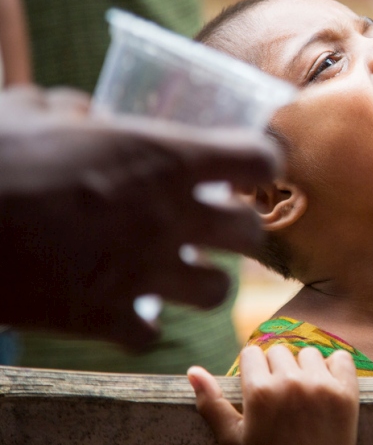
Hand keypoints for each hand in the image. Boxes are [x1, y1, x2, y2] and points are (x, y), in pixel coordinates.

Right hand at [0, 86, 277, 348]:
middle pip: (251, 233)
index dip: (264, 161)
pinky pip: (151, 334)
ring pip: (217, 291)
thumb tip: (89, 112)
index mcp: (163, 157)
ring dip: (205, 281)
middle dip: (241, 229)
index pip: (259, 160)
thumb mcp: (36, 111)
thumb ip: (77, 110)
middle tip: (221, 225)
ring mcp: (141, 270)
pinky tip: (126, 311)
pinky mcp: (104, 317)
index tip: (252, 165)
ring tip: (185, 273)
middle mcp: (168, 215)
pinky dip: (142, 326)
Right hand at [189, 345, 358, 444]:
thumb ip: (211, 403)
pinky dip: (336, 367)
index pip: (252, 353)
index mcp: (259, 392)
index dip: (253, 370)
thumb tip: (193, 370)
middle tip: (281, 396)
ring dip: (306, 368)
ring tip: (304, 394)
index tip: (259, 389)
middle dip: (277, 368)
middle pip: (279, 351)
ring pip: (308, 353)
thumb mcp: (232, 439)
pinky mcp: (346, 391)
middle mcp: (290, 383)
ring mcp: (321, 385)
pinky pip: (340, 357)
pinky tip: (327, 386)